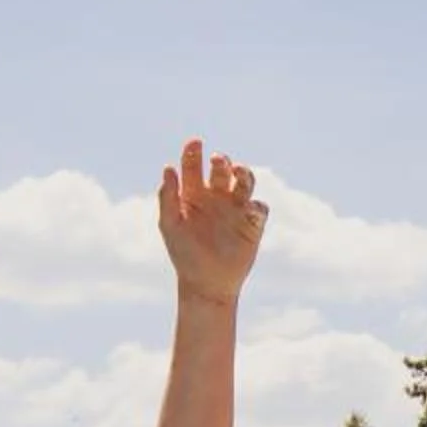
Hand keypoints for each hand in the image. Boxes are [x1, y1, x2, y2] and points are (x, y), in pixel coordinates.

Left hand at [160, 139, 265, 305]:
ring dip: (244, 174)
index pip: (194, 165)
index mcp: (194, 193)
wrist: (206, 283)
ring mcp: (235, 209)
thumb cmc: (184, 254)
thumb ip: (167, 197)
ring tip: (239, 172)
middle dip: (222, 161)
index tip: (195, 143)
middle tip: (218, 161)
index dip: (194, 151)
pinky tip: (248, 210)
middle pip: (222, 169)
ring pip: (245, 182)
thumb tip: (168, 168)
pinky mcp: (252, 225)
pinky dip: (256, 206)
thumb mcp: (169, 225)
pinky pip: (259, 208)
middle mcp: (216, 197)